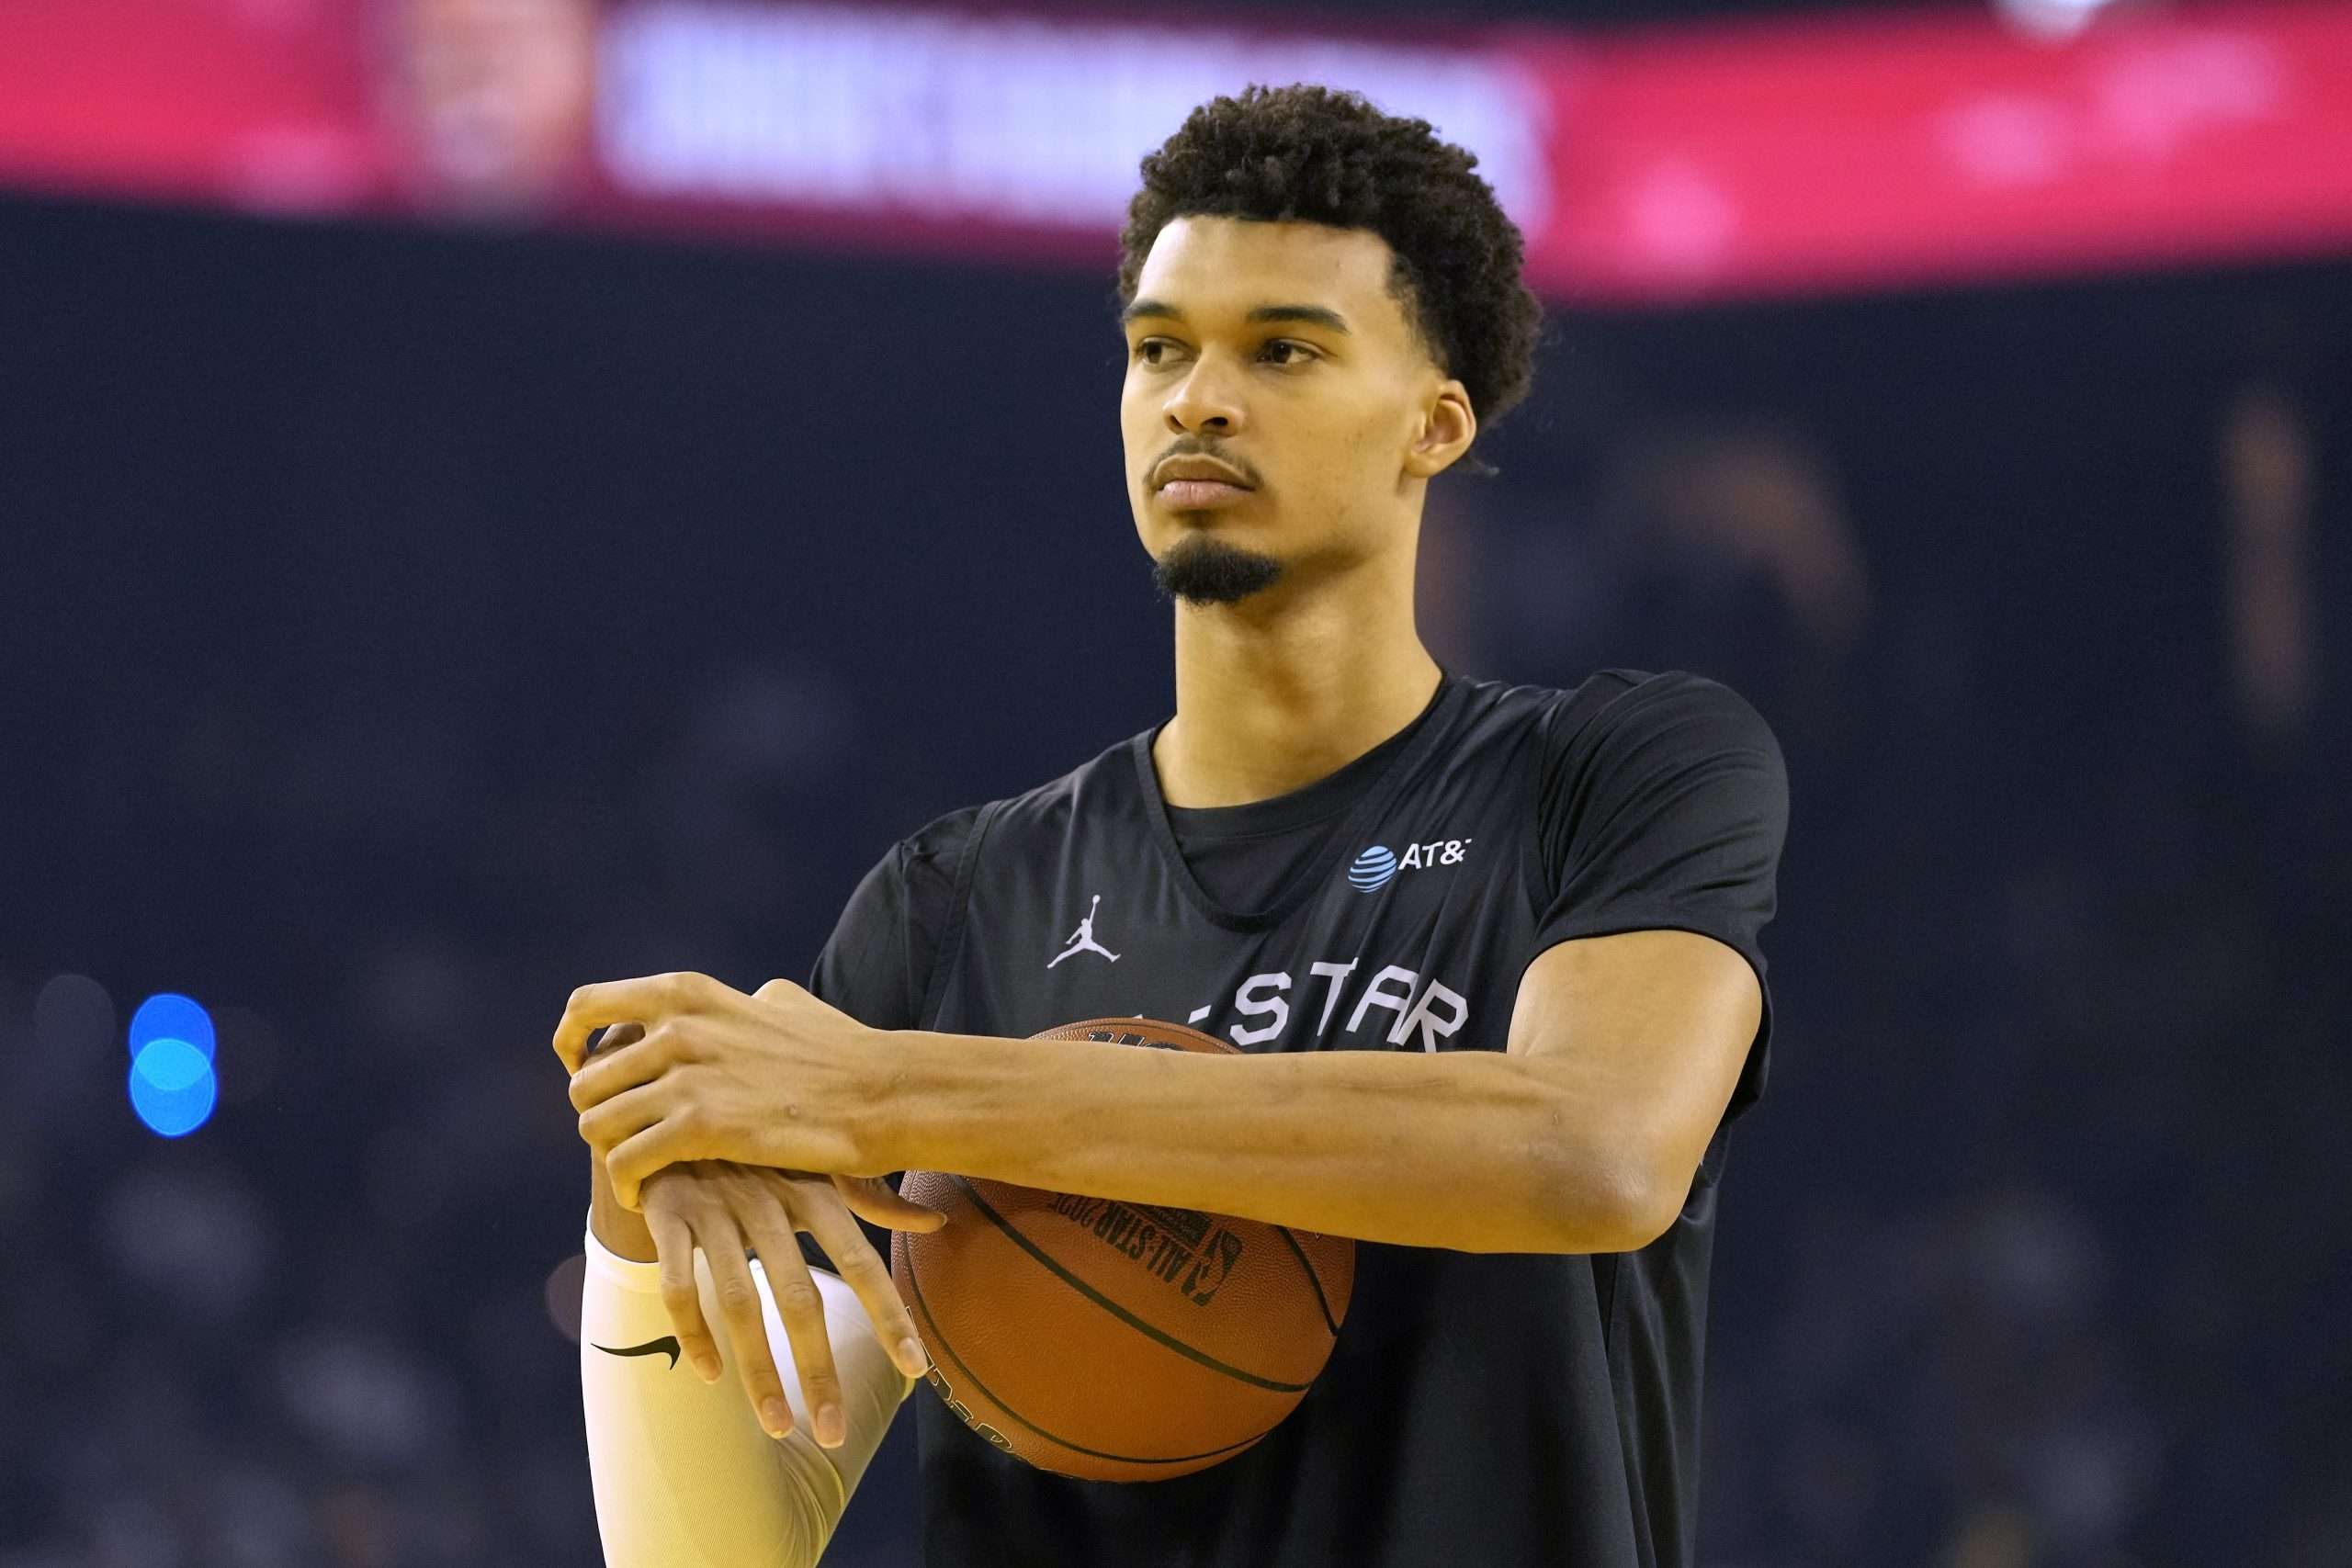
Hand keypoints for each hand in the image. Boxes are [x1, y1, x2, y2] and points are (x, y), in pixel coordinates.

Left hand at [559, 972, 885, 1207]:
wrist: (878, 1092)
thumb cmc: (839, 1051)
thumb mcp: (780, 1004)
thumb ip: (737, 1005)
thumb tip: (736, 1003)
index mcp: (685, 993)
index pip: (585, 1007)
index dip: (571, 1045)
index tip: (584, 1072)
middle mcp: (676, 1026)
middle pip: (585, 1082)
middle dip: (598, 1118)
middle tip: (627, 1143)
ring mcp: (686, 1075)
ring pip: (596, 1126)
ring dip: (611, 1157)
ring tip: (639, 1174)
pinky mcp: (700, 1126)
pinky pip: (625, 1162)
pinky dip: (627, 1186)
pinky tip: (647, 1197)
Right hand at [639, 1159, 942, 1444]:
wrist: (678, 1094)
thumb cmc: (761, 1139)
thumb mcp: (817, 1160)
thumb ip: (871, 1198)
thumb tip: (934, 1223)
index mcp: (815, 1190)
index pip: (862, 1262)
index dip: (889, 1315)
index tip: (915, 1369)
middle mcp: (769, 1200)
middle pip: (798, 1297)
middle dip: (818, 1369)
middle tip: (834, 1431)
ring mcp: (715, 1207)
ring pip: (736, 1301)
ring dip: (757, 1371)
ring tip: (779, 1426)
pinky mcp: (667, 1213)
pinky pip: (676, 1283)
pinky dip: (693, 1332)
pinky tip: (710, 1375)